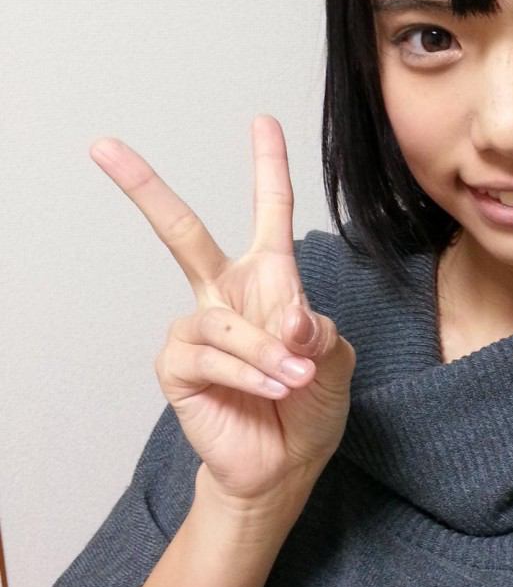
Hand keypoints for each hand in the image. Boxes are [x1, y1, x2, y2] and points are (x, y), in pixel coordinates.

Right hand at [90, 115, 355, 508]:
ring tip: (295, 380)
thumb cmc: (310, 404)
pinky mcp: (178, 366)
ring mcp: (197, 329)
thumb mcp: (333, 359)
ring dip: (267, 354)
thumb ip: (316, 330)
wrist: (285, 465)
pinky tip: (270, 390)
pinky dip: (247, 373)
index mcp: (269, 281)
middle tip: (105, 147)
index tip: (262, 121)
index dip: (268, 167)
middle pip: (181, 232)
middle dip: (144, 189)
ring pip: (225, 322)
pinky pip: (211, 356)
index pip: (269, 214)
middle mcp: (225, 295)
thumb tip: (287, 317)